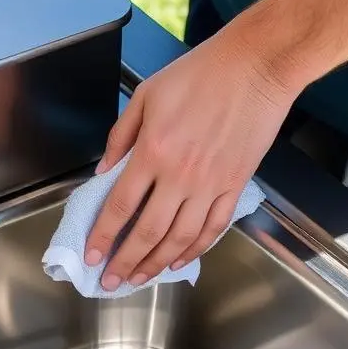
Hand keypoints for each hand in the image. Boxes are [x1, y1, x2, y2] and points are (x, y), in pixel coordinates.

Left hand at [84, 22, 299, 290]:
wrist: (256, 67)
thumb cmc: (200, 73)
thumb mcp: (146, 95)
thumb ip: (121, 137)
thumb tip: (105, 171)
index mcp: (153, 151)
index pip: (120, 206)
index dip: (103, 236)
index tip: (92, 255)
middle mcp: (180, 175)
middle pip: (147, 232)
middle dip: (125, 262)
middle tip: (111, 281)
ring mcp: (211, 184)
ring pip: (180, 238)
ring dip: (157, 263)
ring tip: (140, 279)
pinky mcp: (235, 185)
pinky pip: (213, 227)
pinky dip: (195, 249)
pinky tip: (180, 260)